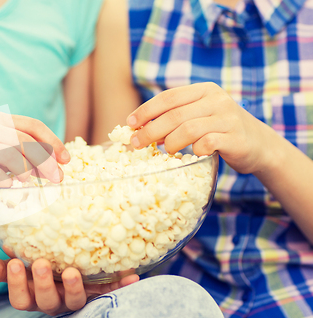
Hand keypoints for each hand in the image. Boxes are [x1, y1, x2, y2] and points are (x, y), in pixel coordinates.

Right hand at [0, 113, 70, 191]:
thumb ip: (20, 148)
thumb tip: (54, 164)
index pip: (33, 126)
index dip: (53, 142)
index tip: (66, 160)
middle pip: (24, 142)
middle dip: (45, 161)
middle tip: (57, 178)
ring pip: (9, 154)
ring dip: (25, 170)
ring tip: (30, 181)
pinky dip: (3, 180)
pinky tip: (9, 186)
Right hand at [0, 257, 138, 315]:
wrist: (67, 271)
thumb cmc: (40, 268)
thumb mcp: (22, 267)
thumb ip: (6, 268)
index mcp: (34, 295)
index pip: (20, 298)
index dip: (16, 284)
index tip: (14, 263)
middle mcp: (54, 301)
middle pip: (47, 301)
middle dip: (44, 284)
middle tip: (42, 264)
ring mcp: (76, 298)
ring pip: (75, 302)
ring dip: (76, 288)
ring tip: (74, 272)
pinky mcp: (97, 293)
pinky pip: (109, 292)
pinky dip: (121, 285)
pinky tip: (132, 276)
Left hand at [126, 82, 279, 173]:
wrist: (259, 145)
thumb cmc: (220, 131)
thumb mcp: (199, 116)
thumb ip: (175, 118)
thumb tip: (139, 130)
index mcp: (204, 90)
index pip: (168, 97)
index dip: (146, 110)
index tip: (130, 123)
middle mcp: (217, 100)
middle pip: (174, 114)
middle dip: (150, 130)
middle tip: (136, 144)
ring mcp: (228, 118)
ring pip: (188, 129)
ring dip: (170, 143)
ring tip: (166, 151)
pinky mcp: (236, 138)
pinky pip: (206, 144)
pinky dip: (194, 150)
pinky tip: (192, 154)